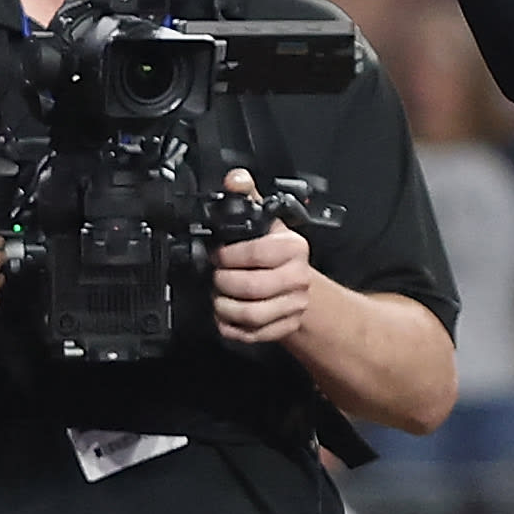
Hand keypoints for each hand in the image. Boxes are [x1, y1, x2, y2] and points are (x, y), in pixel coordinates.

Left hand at [211, 210, 314, 343]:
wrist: (298, 284)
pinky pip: (253, 334)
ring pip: (251, 315)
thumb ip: (246, 197)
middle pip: (251, 287)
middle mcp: (298, 277)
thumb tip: (235, 179)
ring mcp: (294, 305)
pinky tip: (225, 316)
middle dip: (223, 283)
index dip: (228, 256)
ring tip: (218, 297)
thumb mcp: (264, 220)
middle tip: (215, 278)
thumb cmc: (276, 253)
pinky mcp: (286, 327)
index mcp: (293, 247)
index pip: (256, 253)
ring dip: (225, 308)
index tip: (217, 255)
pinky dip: (231, 327)